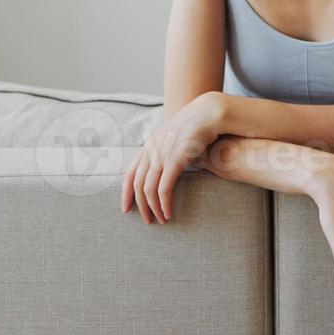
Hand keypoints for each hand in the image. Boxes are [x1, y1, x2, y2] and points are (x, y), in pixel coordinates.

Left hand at [121, 91, 223, 223]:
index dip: (125, 192)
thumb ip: (166, 153)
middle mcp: (151, 149)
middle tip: (147, 221)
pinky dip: (164, 203)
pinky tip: (168, 213)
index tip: (126, 208)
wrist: (208, 114)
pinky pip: (163, 188)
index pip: (130, 172)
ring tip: (160, 220)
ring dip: (152, 208)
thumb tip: (164, 170)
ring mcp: (161, 154)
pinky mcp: (174, 160)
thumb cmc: (195, 128)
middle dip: (140, 205)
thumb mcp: (174, 139)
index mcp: (149, 144)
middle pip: (137, 184)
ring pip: (148, 189)